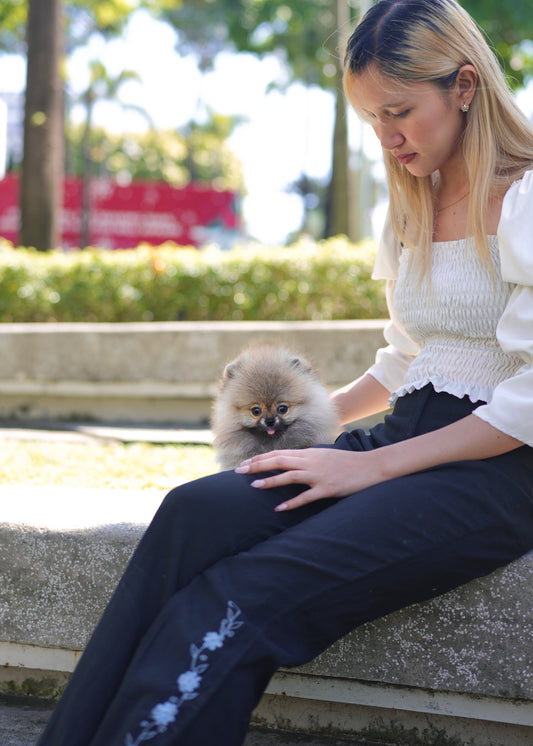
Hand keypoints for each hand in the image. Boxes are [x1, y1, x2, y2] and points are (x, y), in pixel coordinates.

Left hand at [235, 447, 383, 510]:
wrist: (371, 467)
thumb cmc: (348, 463)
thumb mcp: (325, 457)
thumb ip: (308, 459)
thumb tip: (292, 463)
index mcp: (310, 453)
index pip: (279, 454)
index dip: (261, 458)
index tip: (246, 463)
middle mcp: (311, 461)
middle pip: (279, 461)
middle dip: (257, 466)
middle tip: (239, 471)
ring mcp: (319, 475)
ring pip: (289, 476)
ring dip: (270, 481)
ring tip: (253, 486)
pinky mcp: (328, 488)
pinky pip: (306, 496)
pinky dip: (292, 502)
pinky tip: (279, 508)